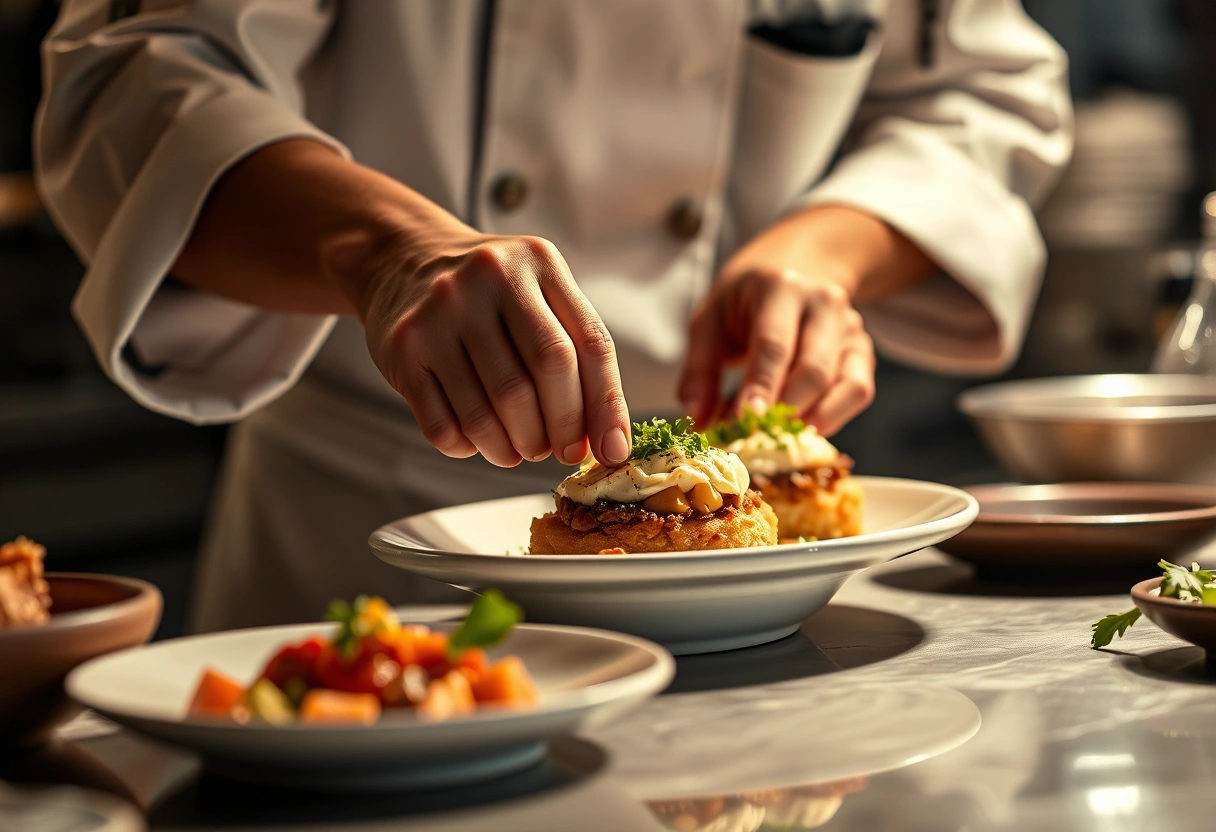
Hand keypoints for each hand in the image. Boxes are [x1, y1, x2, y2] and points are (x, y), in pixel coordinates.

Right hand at [352, 230, 631, 467]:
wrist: (404, 259)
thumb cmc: (489, 293)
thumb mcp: (541, 296)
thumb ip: (578, 355)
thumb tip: (605, 442)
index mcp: (538, 262)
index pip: (589, 345)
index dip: (604, 407)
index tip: (610, 451)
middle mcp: (488, 278)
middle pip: (542, 374)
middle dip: (558, 429)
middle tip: (556, 451)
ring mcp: (440, 312)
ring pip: (490, 410)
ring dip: (512, 448)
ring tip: (518, 450)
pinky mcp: (403, 347)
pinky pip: (443, 425)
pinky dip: (468, 447)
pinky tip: (476, 439)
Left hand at [678, 262, 874, 436]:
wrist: (795, 268)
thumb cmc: (745, 301)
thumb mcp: (710, 321)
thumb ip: (700, 370)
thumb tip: (697, 420)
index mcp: (780, 287)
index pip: (773, 345)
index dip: (761, 387)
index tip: (746, 421)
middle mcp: (824, 303)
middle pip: (813, 370)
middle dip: (784, 412)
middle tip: (753, 439)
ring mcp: (850, 327)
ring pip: (846, 385)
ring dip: (810, 420)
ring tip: (776, 436)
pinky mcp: (863, 350)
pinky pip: (858, 391)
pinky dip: (832, 417)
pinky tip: (802, 427)